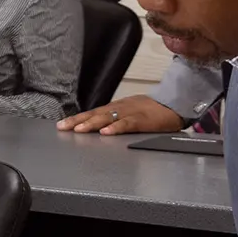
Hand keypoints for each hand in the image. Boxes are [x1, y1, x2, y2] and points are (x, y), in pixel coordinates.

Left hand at [58, 94, 181, 134]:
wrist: (175, 103)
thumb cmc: (153, 110)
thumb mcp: (130, 112)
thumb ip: (115, 119)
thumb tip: (98, 127)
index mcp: (116, 107)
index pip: (93, 112)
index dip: (77, 118)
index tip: (61, 125)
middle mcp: (120, 108)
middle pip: (95, 114)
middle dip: (77, 120)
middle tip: (62, 127)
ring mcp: (131, 113)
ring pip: (108, 117)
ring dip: (91, 123)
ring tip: (78, 129)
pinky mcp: (143, 120)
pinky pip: (127, 124)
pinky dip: (116, 128)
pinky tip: (106, 133)